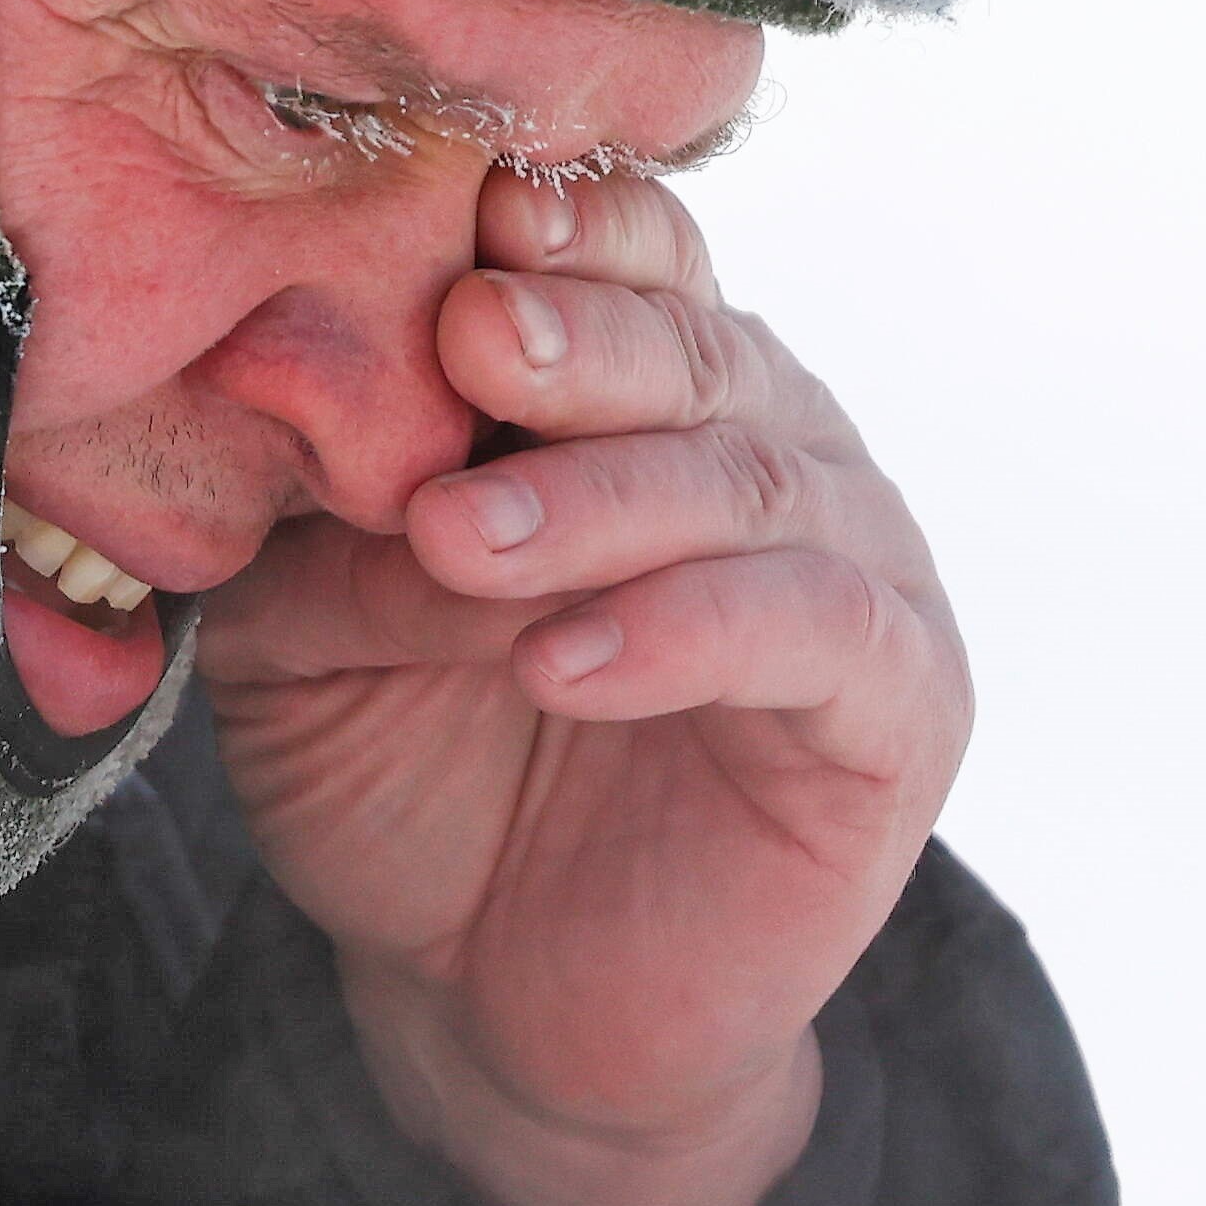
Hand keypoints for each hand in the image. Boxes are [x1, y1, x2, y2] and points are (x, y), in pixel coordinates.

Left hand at [196, 168, 970, 1205]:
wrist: (489, 991)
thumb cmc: (403, 765)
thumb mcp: (309, 626)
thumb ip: (318, 515)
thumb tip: (311, 400)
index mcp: (631, 391)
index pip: (626, 257)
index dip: (566, 222)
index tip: (470, 214)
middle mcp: (755, 446)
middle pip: (690, 344)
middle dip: (575, 339)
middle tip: (469, 341)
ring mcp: (843, 564)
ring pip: (744, 481)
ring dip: (596, 498)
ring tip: (461, 538)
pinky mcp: (896, 704)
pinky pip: (810, 632)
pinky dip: (681, 633)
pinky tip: (560, 665)